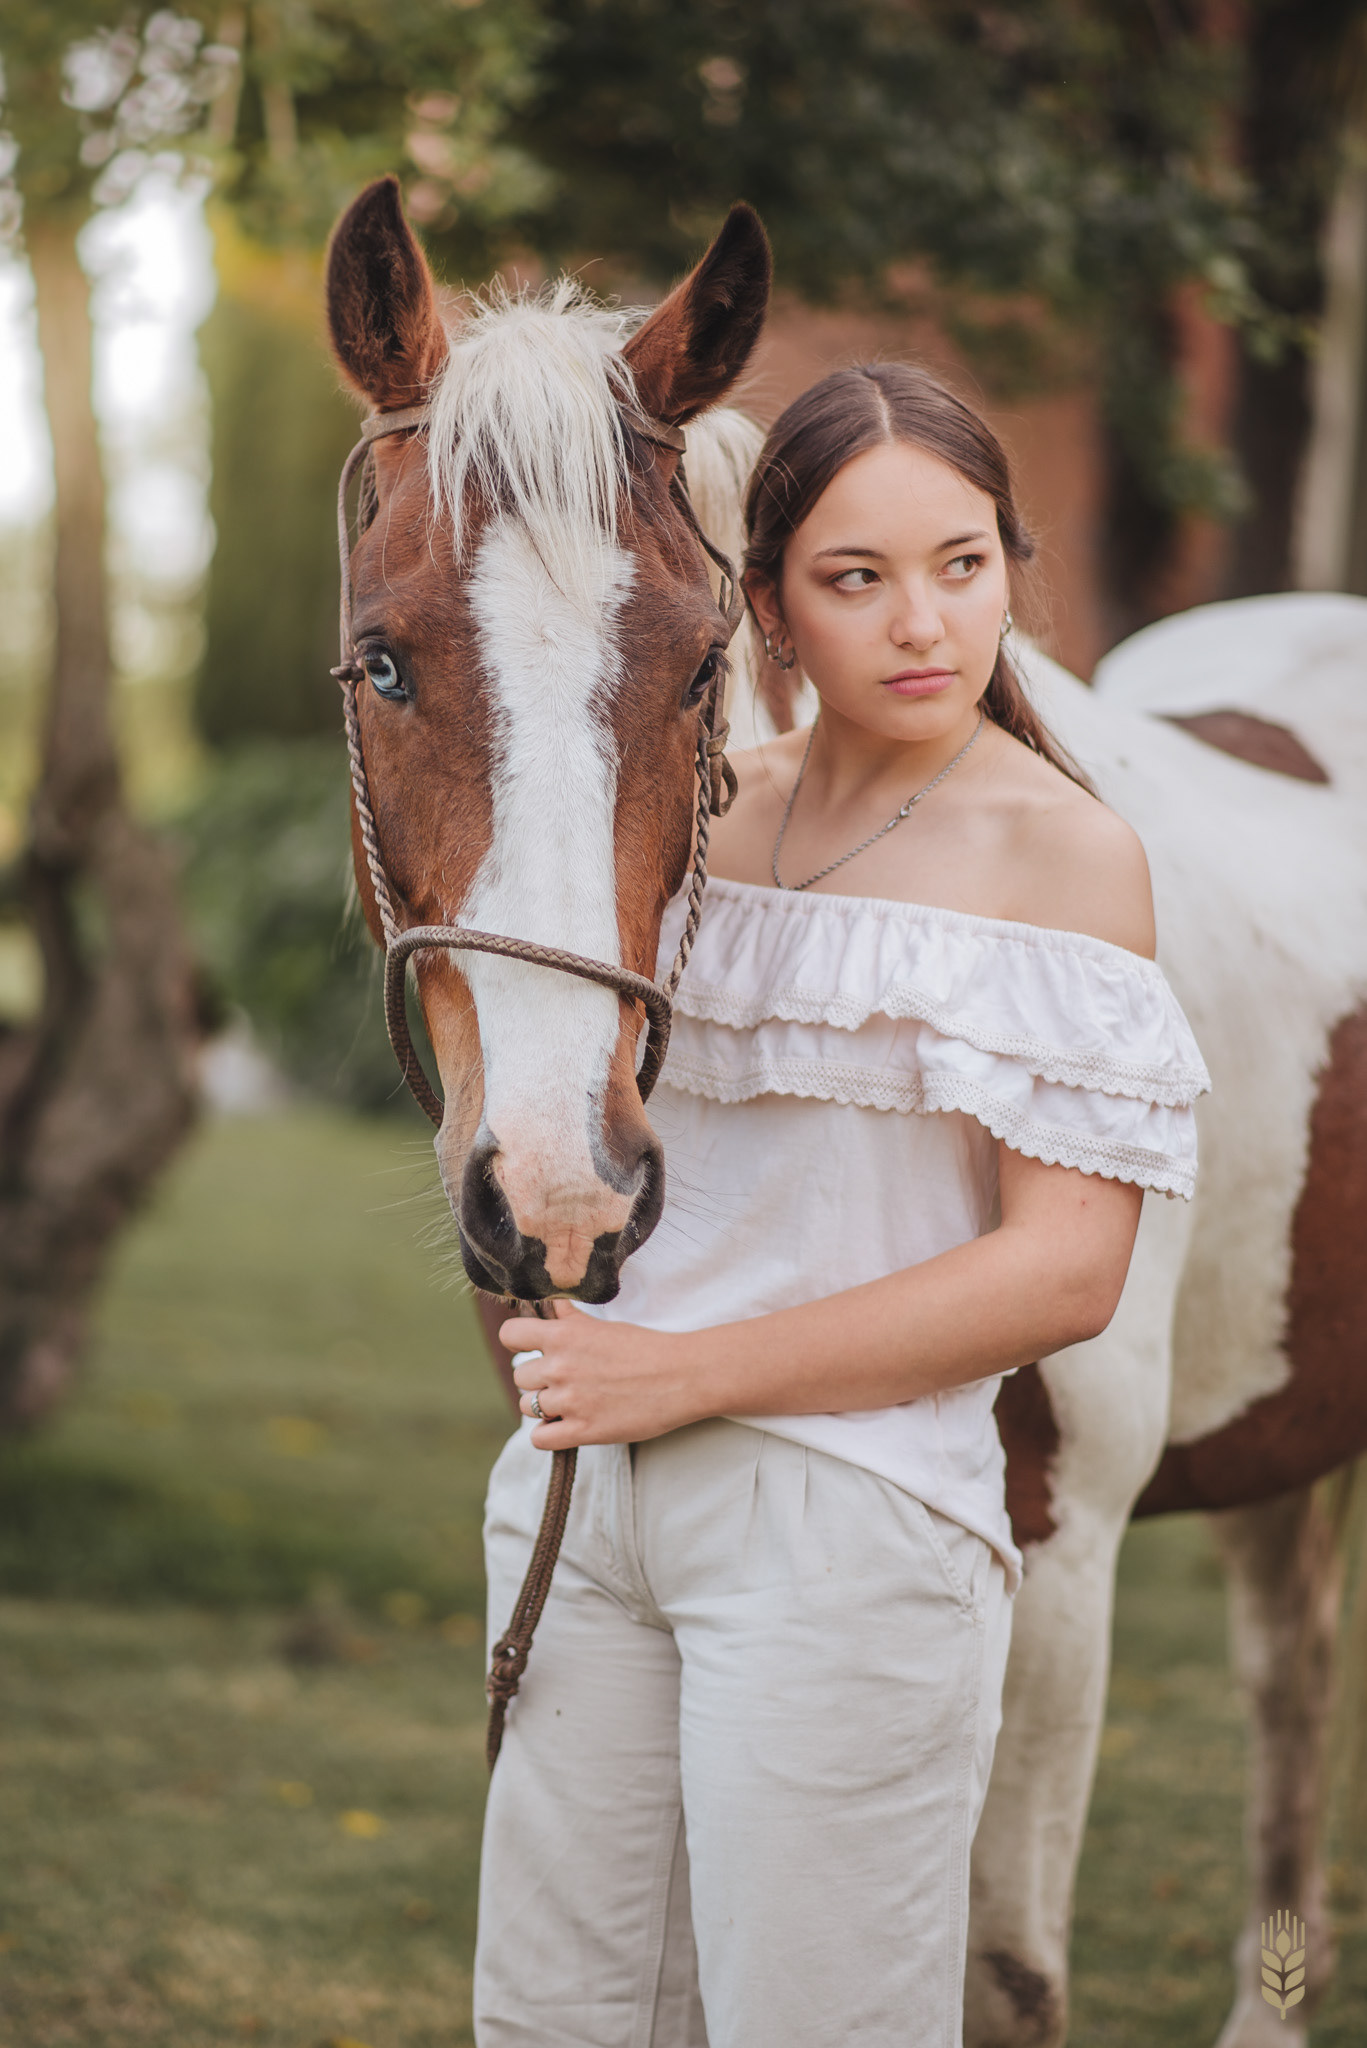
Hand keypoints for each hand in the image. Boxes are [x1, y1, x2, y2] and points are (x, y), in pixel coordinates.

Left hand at [499, 1301, 702, 1448]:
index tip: (531, 1349)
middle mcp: (560, 1366)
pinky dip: (548, 1434)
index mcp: (564, 1335)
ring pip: (527, 1407)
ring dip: (544, 1406)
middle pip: (519, 1377)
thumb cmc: (648, 1348)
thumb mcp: (605, 1325)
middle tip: (562, 1380)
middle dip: (537, 1379)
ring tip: (569, 1402)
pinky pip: (539, 1439)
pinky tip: (565, 1425)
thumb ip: (571, 1317)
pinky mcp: (583, 1431)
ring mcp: (570, 1401)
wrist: (683, 1377)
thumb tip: (551, 1304)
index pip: (510, 1336)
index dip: (518, 1343)